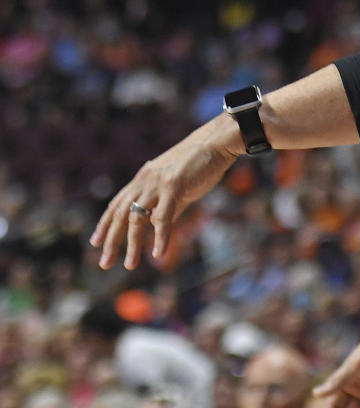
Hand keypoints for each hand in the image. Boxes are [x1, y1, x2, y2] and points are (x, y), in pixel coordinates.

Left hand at [89, 114, 241, 269]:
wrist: (216, 142)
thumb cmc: (200, 164)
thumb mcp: (178, 186)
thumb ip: (167, 206)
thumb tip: (158, 226)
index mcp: (143, 179)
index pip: (117, 204)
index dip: (105, 224)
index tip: (96, 243)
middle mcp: (144, 181)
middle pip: (120, 214)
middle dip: (111, 241)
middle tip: (103, 263)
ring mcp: (157, 184)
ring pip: (136, 218)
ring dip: (132, 244)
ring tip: (130, 265)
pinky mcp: (173, 186)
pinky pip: (163, 217)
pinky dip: (160, 237)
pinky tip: (158, 254)